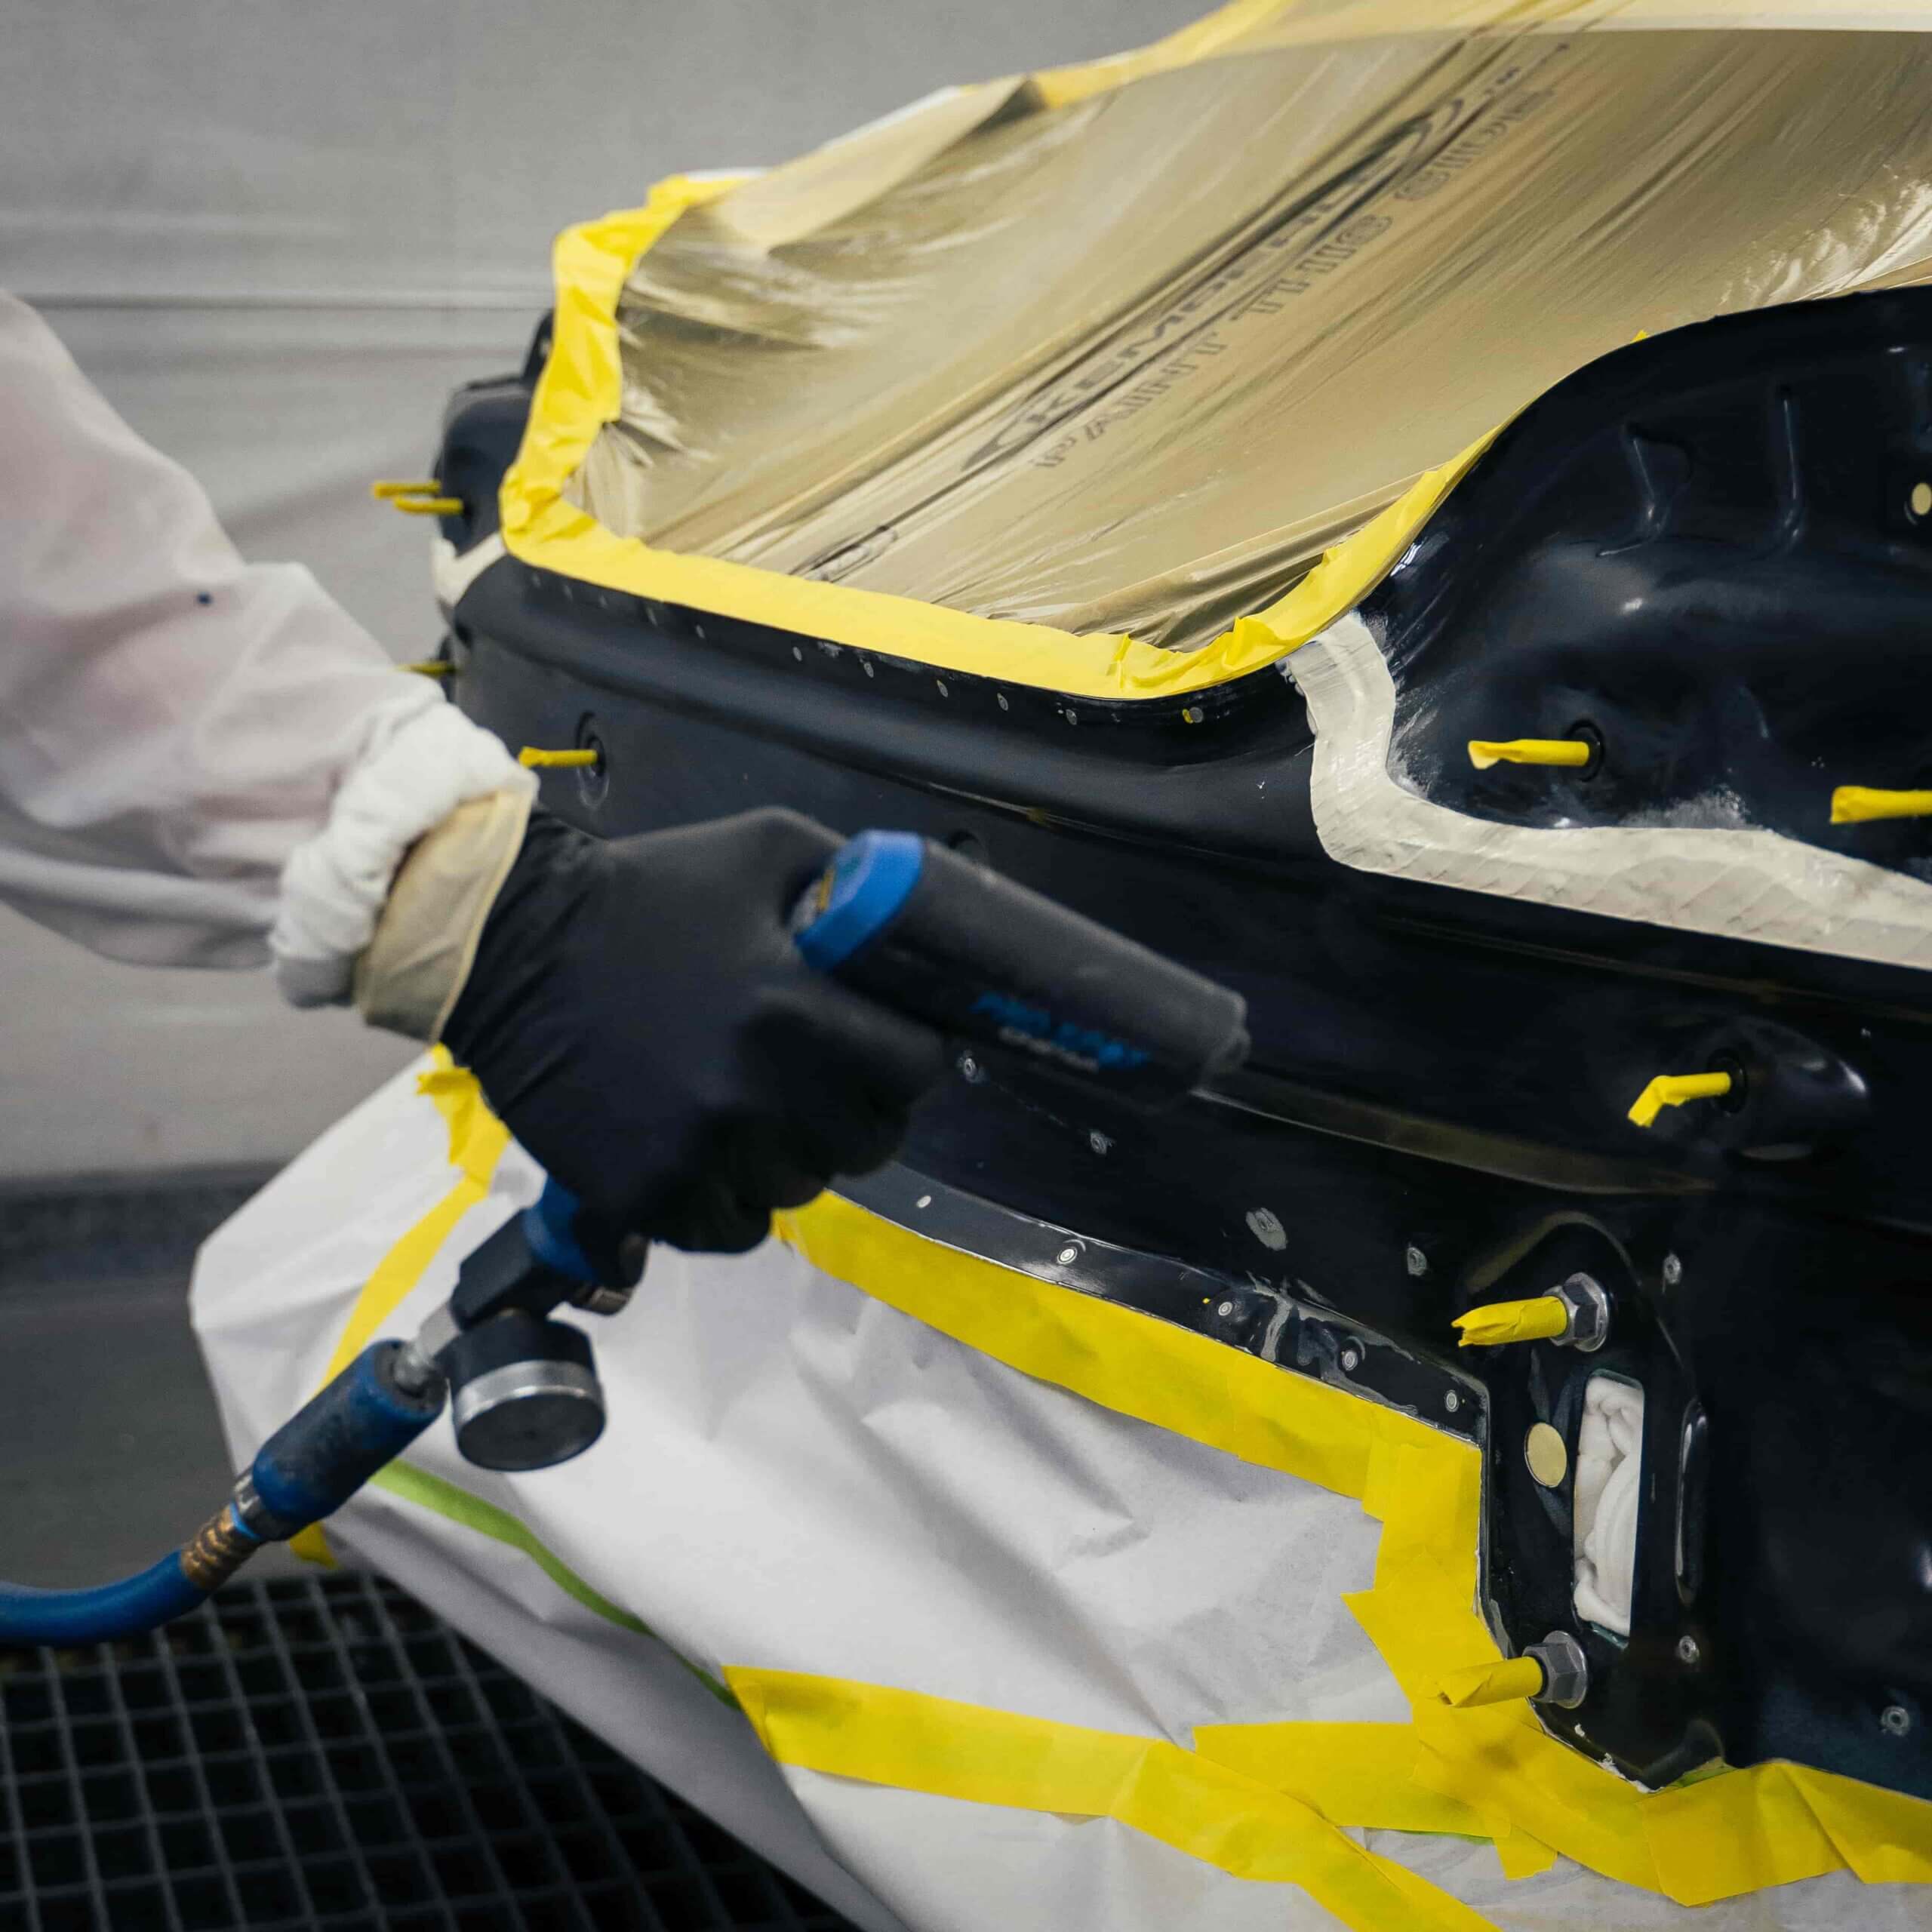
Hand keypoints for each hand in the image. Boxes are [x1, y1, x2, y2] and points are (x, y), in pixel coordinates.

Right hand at [441, 807, 945, 1272]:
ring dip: (793, 1155)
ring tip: (752, 1109)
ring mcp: (696, 1150)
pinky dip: (732, 1201)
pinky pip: (732, 1229)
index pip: (916, 1066)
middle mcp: (752, 1087)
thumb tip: (923, 933)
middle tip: (820, 1082)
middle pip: (870, 1141)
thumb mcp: (766, 849)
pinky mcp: (643, 1193)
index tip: (881, 1046)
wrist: (506, 943)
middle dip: (859, 1110)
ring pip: (802, 1188)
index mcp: (793, 1002)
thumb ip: (856, 887)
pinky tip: (710, 1151)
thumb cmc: (646, 890)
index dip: (907, 1056)